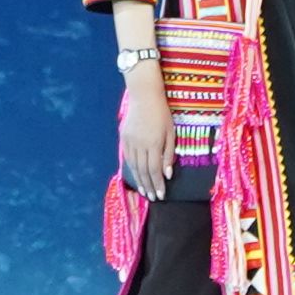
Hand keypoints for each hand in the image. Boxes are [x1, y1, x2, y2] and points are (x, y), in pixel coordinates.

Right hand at [114, 63, 170, 195]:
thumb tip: (167, 174)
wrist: (144, 96)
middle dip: (148, 186)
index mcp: (153, 144)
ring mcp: (129, 141)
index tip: (160, 196)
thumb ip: (169, 154)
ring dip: (139, 180)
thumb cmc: (162, 113)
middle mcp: (139, 145)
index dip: (158, 184)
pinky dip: (131, 168)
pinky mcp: (123, 137)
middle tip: (152, 198)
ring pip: (133, 166)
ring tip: (143, 191)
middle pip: (143, 171)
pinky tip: (134, 175)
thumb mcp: (171, 133)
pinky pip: (127, 157)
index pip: (155, 170)